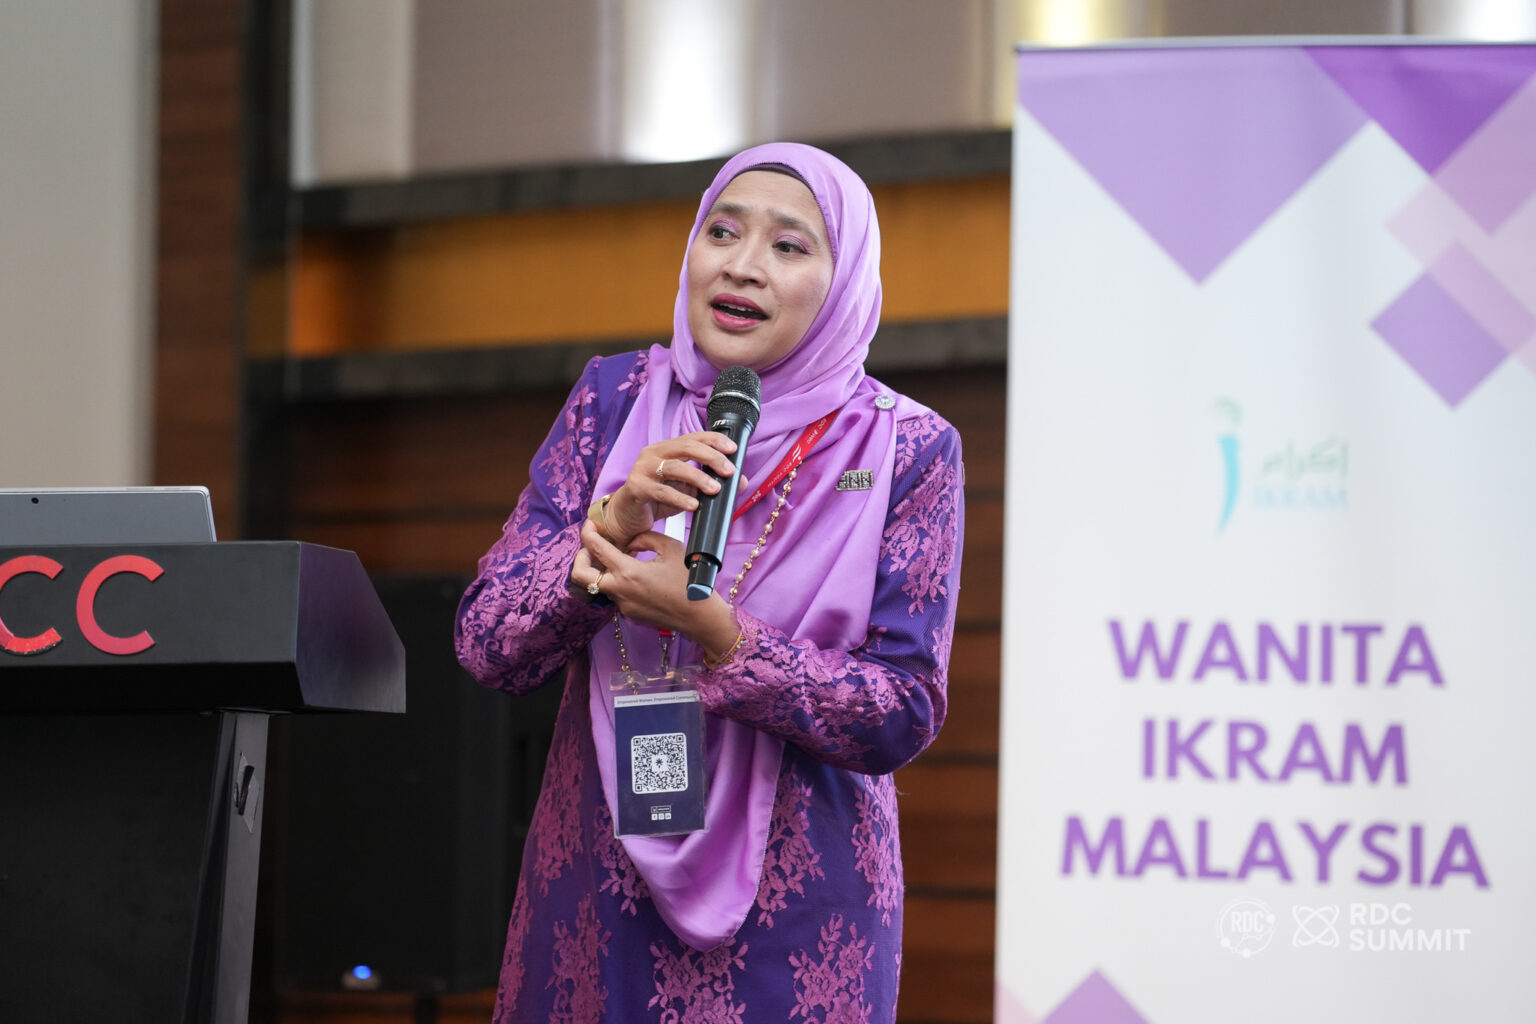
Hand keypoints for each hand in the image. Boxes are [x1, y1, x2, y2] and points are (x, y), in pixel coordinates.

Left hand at [573, 520, 740, 656]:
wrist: (700, 616)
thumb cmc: (689, 581)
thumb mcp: (671, 548)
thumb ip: (646, 539)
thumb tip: (631, 542)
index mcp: (628, 572)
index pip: (595, 549)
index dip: (587, 533)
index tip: (589, 525)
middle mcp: (620, 591)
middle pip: (580, 576)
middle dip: (580, 557)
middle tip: (591, 548)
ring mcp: (623, 605)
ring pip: (598, 585)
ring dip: (601, 570)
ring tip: (617, 558)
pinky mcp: (630, 614)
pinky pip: (615, 594)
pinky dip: (618, 582)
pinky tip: (635, 575)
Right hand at [599, 432, 739, 547]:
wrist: (626, 517)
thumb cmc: (657, 500)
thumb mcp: (687, 490)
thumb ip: (710, 483)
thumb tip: (741, 482)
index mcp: (666, 449)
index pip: (693, 437)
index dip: (714, 440)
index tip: (733, 450)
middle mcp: (653, 454)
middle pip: (685, 447)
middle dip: (711, 457)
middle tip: (729, 471)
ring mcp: (642, 469)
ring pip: (674, 467)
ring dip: (698, 477)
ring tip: (715, 489)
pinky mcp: (636, 487)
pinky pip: (660, 491)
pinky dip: (680, 498)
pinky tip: (694, 505)